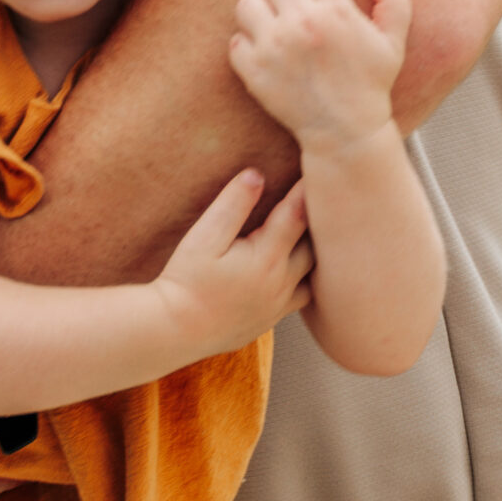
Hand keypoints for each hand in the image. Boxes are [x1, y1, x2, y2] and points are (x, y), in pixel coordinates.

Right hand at [154, 171, 312, 354]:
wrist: (176, 330)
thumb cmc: (185, 281)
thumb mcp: (203, 237)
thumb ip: (231, 205)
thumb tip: (256, 175)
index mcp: (267, 257)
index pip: (297, 214)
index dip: (307, 191)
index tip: (316, 170)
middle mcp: (282, 281)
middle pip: (315, 245)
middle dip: (320, 221)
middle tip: (326, 198)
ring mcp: (279, 304)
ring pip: (315, 274)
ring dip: (317, 253)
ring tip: (317, 233)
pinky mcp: (272, 319)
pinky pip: (304, 297)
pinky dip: (308, 279)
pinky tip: (299, 268)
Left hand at [229, 0, 409, 159]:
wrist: (345, 133)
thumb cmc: (370, 86)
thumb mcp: (393, 44)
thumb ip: (394, 2)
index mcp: (336, 10)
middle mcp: (302, 24)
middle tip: (291, 5)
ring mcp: (274, 47)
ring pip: (248, 3)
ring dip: (260, 12)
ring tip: (274, 26)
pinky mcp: (254, 71)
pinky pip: (236, 40)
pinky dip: (247, 46)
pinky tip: (265, 54)